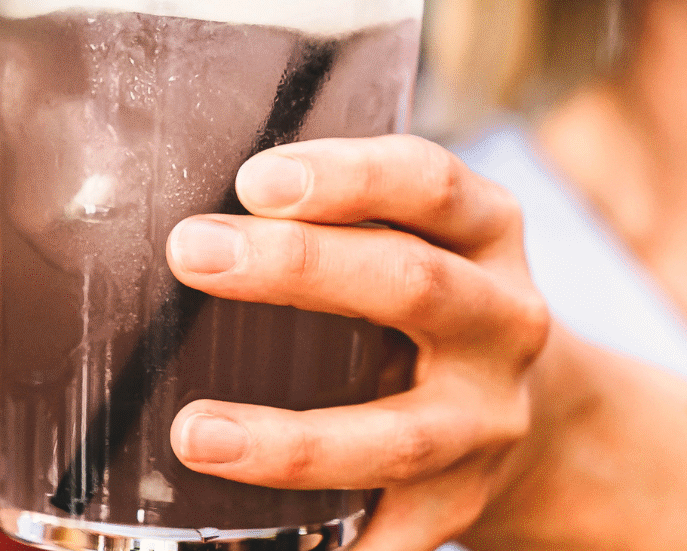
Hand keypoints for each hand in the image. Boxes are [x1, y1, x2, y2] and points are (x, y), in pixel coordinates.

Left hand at [163, 135, 548, 548]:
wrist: (542, 413)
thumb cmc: (417, 294)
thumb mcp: (408, 230)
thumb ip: (319, 210)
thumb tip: (144, 188)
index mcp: (483, 230)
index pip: (429, 181)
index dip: (346, 174)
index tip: (254, 178)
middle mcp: (501, 321)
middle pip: (413, 287)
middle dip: (298, 270)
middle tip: (189, 253)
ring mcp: (486, 424)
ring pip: (398, 437)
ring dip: (293, 442)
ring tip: (194, 435)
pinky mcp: (458, 505)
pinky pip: (394, 541)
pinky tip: (248, 548)